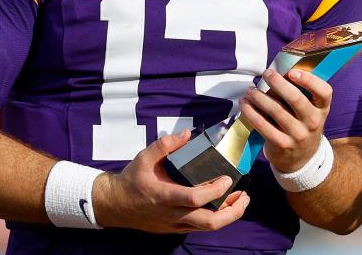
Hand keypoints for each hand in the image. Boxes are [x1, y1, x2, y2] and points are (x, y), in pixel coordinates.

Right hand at [93, 130, 250, 232]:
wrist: (116, 204)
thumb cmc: (131, 180)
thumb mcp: (144, 157)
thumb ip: (165, 145)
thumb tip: (187, 134)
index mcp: (165, 196)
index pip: (196, 198)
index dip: (215, 190)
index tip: (228, 179)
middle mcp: (173, 214)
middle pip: (210, 222)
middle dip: (233, 211)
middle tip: (245, 195)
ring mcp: (176, 224)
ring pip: (208, 227)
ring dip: (229, 216)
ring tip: (240, 201)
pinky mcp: (176, 228)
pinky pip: (201, 227)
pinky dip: (216, 217)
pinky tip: (223, 206)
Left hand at [239, 68, 332, 172]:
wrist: (302, 157)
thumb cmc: (301, 123)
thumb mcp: (309, 110)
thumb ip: (299, 92)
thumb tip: (276, 71)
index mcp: (322, 109)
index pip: (324, 92)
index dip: (309, 80)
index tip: (292, 71)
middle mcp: (313, 122)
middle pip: (296, 98)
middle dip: (278, 82)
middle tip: (266, 73)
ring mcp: (298, 134)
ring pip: (276, 110)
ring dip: (259, 96)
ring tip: (250, 90)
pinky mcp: (282, 144)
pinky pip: (263, 125)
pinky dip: (251, 112)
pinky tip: (244, 104)